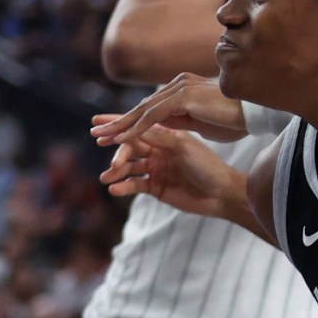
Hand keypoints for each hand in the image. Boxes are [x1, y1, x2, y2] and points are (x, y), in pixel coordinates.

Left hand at [92, 72, 249, 145]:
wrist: (254, 111)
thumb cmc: (236, 119)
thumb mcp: (204, 122)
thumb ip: (185, 120)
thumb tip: (172, 125)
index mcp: (182, 91)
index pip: (150, 108)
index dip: (130, 121)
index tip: (113, 133)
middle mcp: (176, 86)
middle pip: (141, 108)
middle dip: (117, 122)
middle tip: (95, 133)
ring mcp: (178, 90)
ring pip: (142, 112)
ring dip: (120, 127)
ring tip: (101, 139)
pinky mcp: (182, 98)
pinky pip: (153, 117)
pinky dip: (136, 129)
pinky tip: (122, 140)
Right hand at [103, 126, 243, 220]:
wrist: (221, 194)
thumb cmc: (207, 166)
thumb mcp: (182, 147)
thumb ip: (157, 137)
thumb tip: (132, 125)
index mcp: (165, 135)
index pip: (136, 126)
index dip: (116, 124)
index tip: (96, 123)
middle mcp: (158, 149)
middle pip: (129, 147)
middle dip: (117, 153)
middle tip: (111, 162)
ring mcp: (155, 168)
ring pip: (128, 167)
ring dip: (116, 171)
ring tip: (107, 177)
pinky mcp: (155, 187)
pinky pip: (134, 185)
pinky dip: (124, 187)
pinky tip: (115, 189)